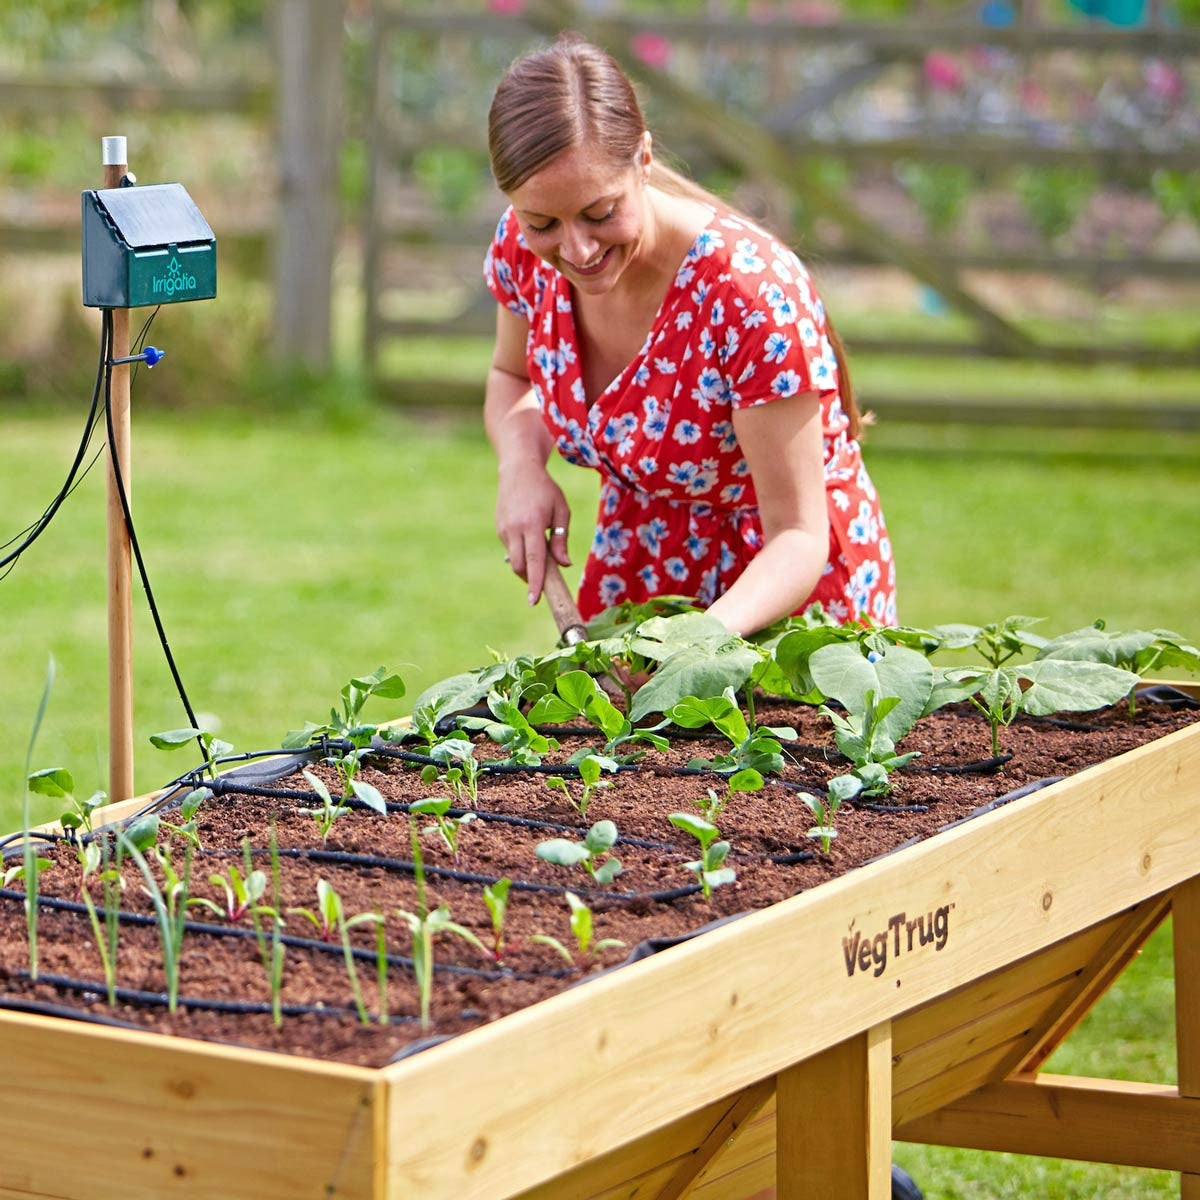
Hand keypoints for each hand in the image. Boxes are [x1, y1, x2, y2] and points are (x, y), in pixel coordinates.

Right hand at [495, 463, 570, 604]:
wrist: (518, 470)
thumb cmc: (545, 490)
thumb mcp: (561, 511)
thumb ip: (562, 539)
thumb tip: (564, 565)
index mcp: (533, 524)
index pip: (534, 560)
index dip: (535, 582)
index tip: (534, 600)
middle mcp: (514, 529)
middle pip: (519, 566)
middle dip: (531, 579)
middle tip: (545, 581)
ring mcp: (504, 530)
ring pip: (514, 560)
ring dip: (527, 566)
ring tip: (541, 552)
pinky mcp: (499, 529)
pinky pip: (511, 549)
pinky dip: (522, 553)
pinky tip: (530, 540)